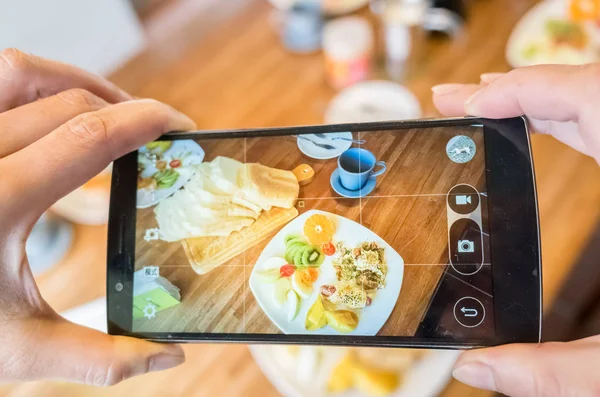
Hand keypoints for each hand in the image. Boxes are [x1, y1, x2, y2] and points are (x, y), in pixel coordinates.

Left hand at [0, 49, 195, 384]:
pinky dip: (39, 88)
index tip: (179, 126)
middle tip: (159, 133)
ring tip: (116, 110)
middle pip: (69, 103)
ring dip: (79, 83)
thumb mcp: (19, 348)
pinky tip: (60, 115)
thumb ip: (99, 358)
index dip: (144, 121)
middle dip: (126, 109)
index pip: (88, 136)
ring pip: (22, 73)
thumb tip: (169, 356)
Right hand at [432, 64, 599, 395]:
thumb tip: (477, 369)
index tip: (468, 103)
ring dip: (544, 100)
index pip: (587, 98)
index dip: (519, 91)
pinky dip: (575, 120)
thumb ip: (552, 372)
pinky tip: (549, 131)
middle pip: (590, 91)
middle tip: (461, 101)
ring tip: (493, 108)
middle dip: (517, 90)